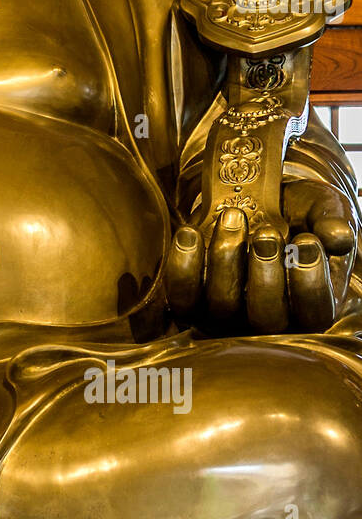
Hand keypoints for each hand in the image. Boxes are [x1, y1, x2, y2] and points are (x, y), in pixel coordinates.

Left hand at [165, 180, 356, 333]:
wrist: (256, 198)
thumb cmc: (298, 213)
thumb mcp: (323, 209)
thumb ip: (333, 221)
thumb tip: (338, 237)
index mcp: (310, 307)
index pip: (314, 313)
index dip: (310, 282)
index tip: (307, 240)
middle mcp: (267, 321)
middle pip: (265, 318)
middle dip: (265, 275)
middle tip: (267, 233)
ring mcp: (226, 315)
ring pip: (221, 306)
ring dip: (225, 260)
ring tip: (234, 218)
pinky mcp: (191, 301)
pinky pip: (182, 297)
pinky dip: (183, 266)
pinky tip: (191, 232)